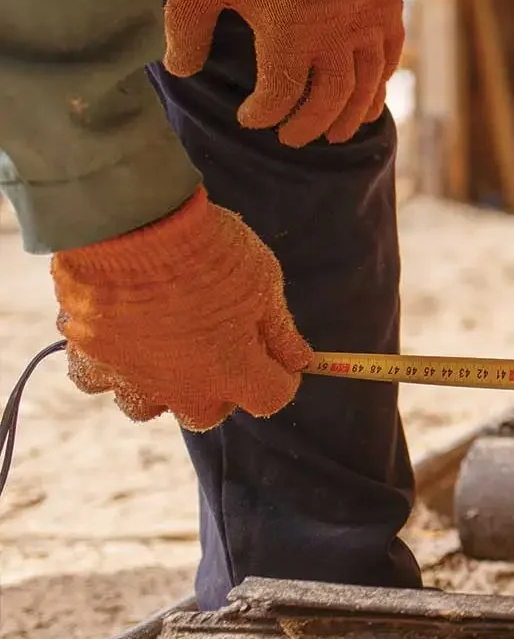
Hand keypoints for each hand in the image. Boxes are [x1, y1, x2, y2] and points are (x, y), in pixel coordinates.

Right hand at [50, 188, 313, 431]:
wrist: (132, 226)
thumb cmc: (209, 252)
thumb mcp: (264, 284)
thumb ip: (280, 330)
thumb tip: (299, 359)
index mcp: (233, 374)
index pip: (271, 397)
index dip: (282, 376)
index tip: (281, 357)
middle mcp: (182, 389)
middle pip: (207, 412)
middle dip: (220, 389)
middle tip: (221, 350)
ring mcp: (132, 377)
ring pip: (148, 406)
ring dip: (162, 386)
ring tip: (167, 350)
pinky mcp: (89, 356)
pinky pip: (97, 378)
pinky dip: (109, 366)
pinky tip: (120, 337)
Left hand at [163, 0, 404, 146]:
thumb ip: (185, 28)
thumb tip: (180, 69)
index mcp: (289, 34)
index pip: (279, 97)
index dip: (262, 116)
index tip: (248, 119)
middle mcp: (336, 37)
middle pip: (329, 101)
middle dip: (309, 125)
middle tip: (292, 138)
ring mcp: (367, 22)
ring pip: (366, 86)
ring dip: (350, 115)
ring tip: (336, 132)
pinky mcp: (386, 6)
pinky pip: (390, 57)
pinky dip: (380, 83)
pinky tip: (370, 95)